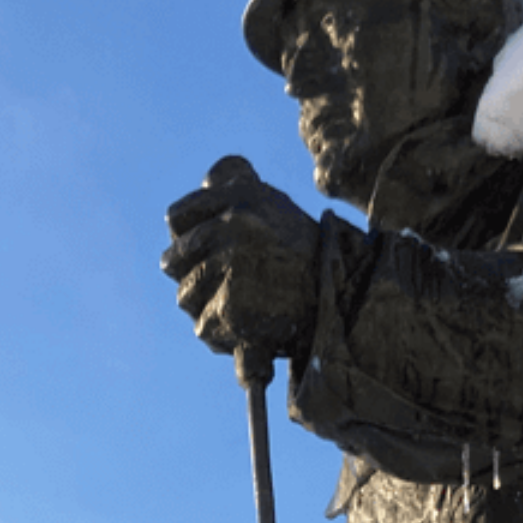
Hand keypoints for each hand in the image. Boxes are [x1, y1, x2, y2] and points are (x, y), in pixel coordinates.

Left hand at [162, 156, 321, 375]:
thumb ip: (233, 191)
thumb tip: (202, 186)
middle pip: (172, 261)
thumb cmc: (307, 253)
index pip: (176, 218)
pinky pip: (204, 326)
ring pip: (185, 297)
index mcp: (240, 195)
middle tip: (230, 284)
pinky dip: (223, 335)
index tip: (206, 251)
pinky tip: (252, 328)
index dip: (186, 238)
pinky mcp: (233, 306)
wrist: (349, 297)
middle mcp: (233, 224)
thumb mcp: (273, 205)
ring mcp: (233, 265)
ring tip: (247, 305)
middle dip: (193, 276)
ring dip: (207, 307)